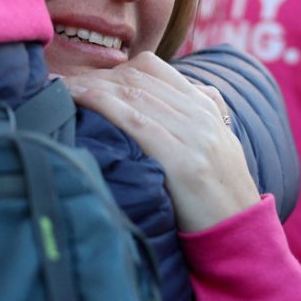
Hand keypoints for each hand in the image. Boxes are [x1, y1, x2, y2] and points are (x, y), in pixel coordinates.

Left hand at [65, 52, 259, 232]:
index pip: (152, 67)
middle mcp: (200, 114)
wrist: (241, 234)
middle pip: (136, 77)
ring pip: (132, 94)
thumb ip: (192, 114)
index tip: (82, 78)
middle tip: (59, 82)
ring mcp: (195, 136)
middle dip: (92, 76)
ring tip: (59, 88)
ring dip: (89, 87)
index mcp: (206, 105)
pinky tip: (79, 100)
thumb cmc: (217, 194)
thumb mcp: (214, 143)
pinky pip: (136, 122)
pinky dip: (102, 105)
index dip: (111, 67)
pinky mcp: (183, 162)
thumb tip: (161, 93)